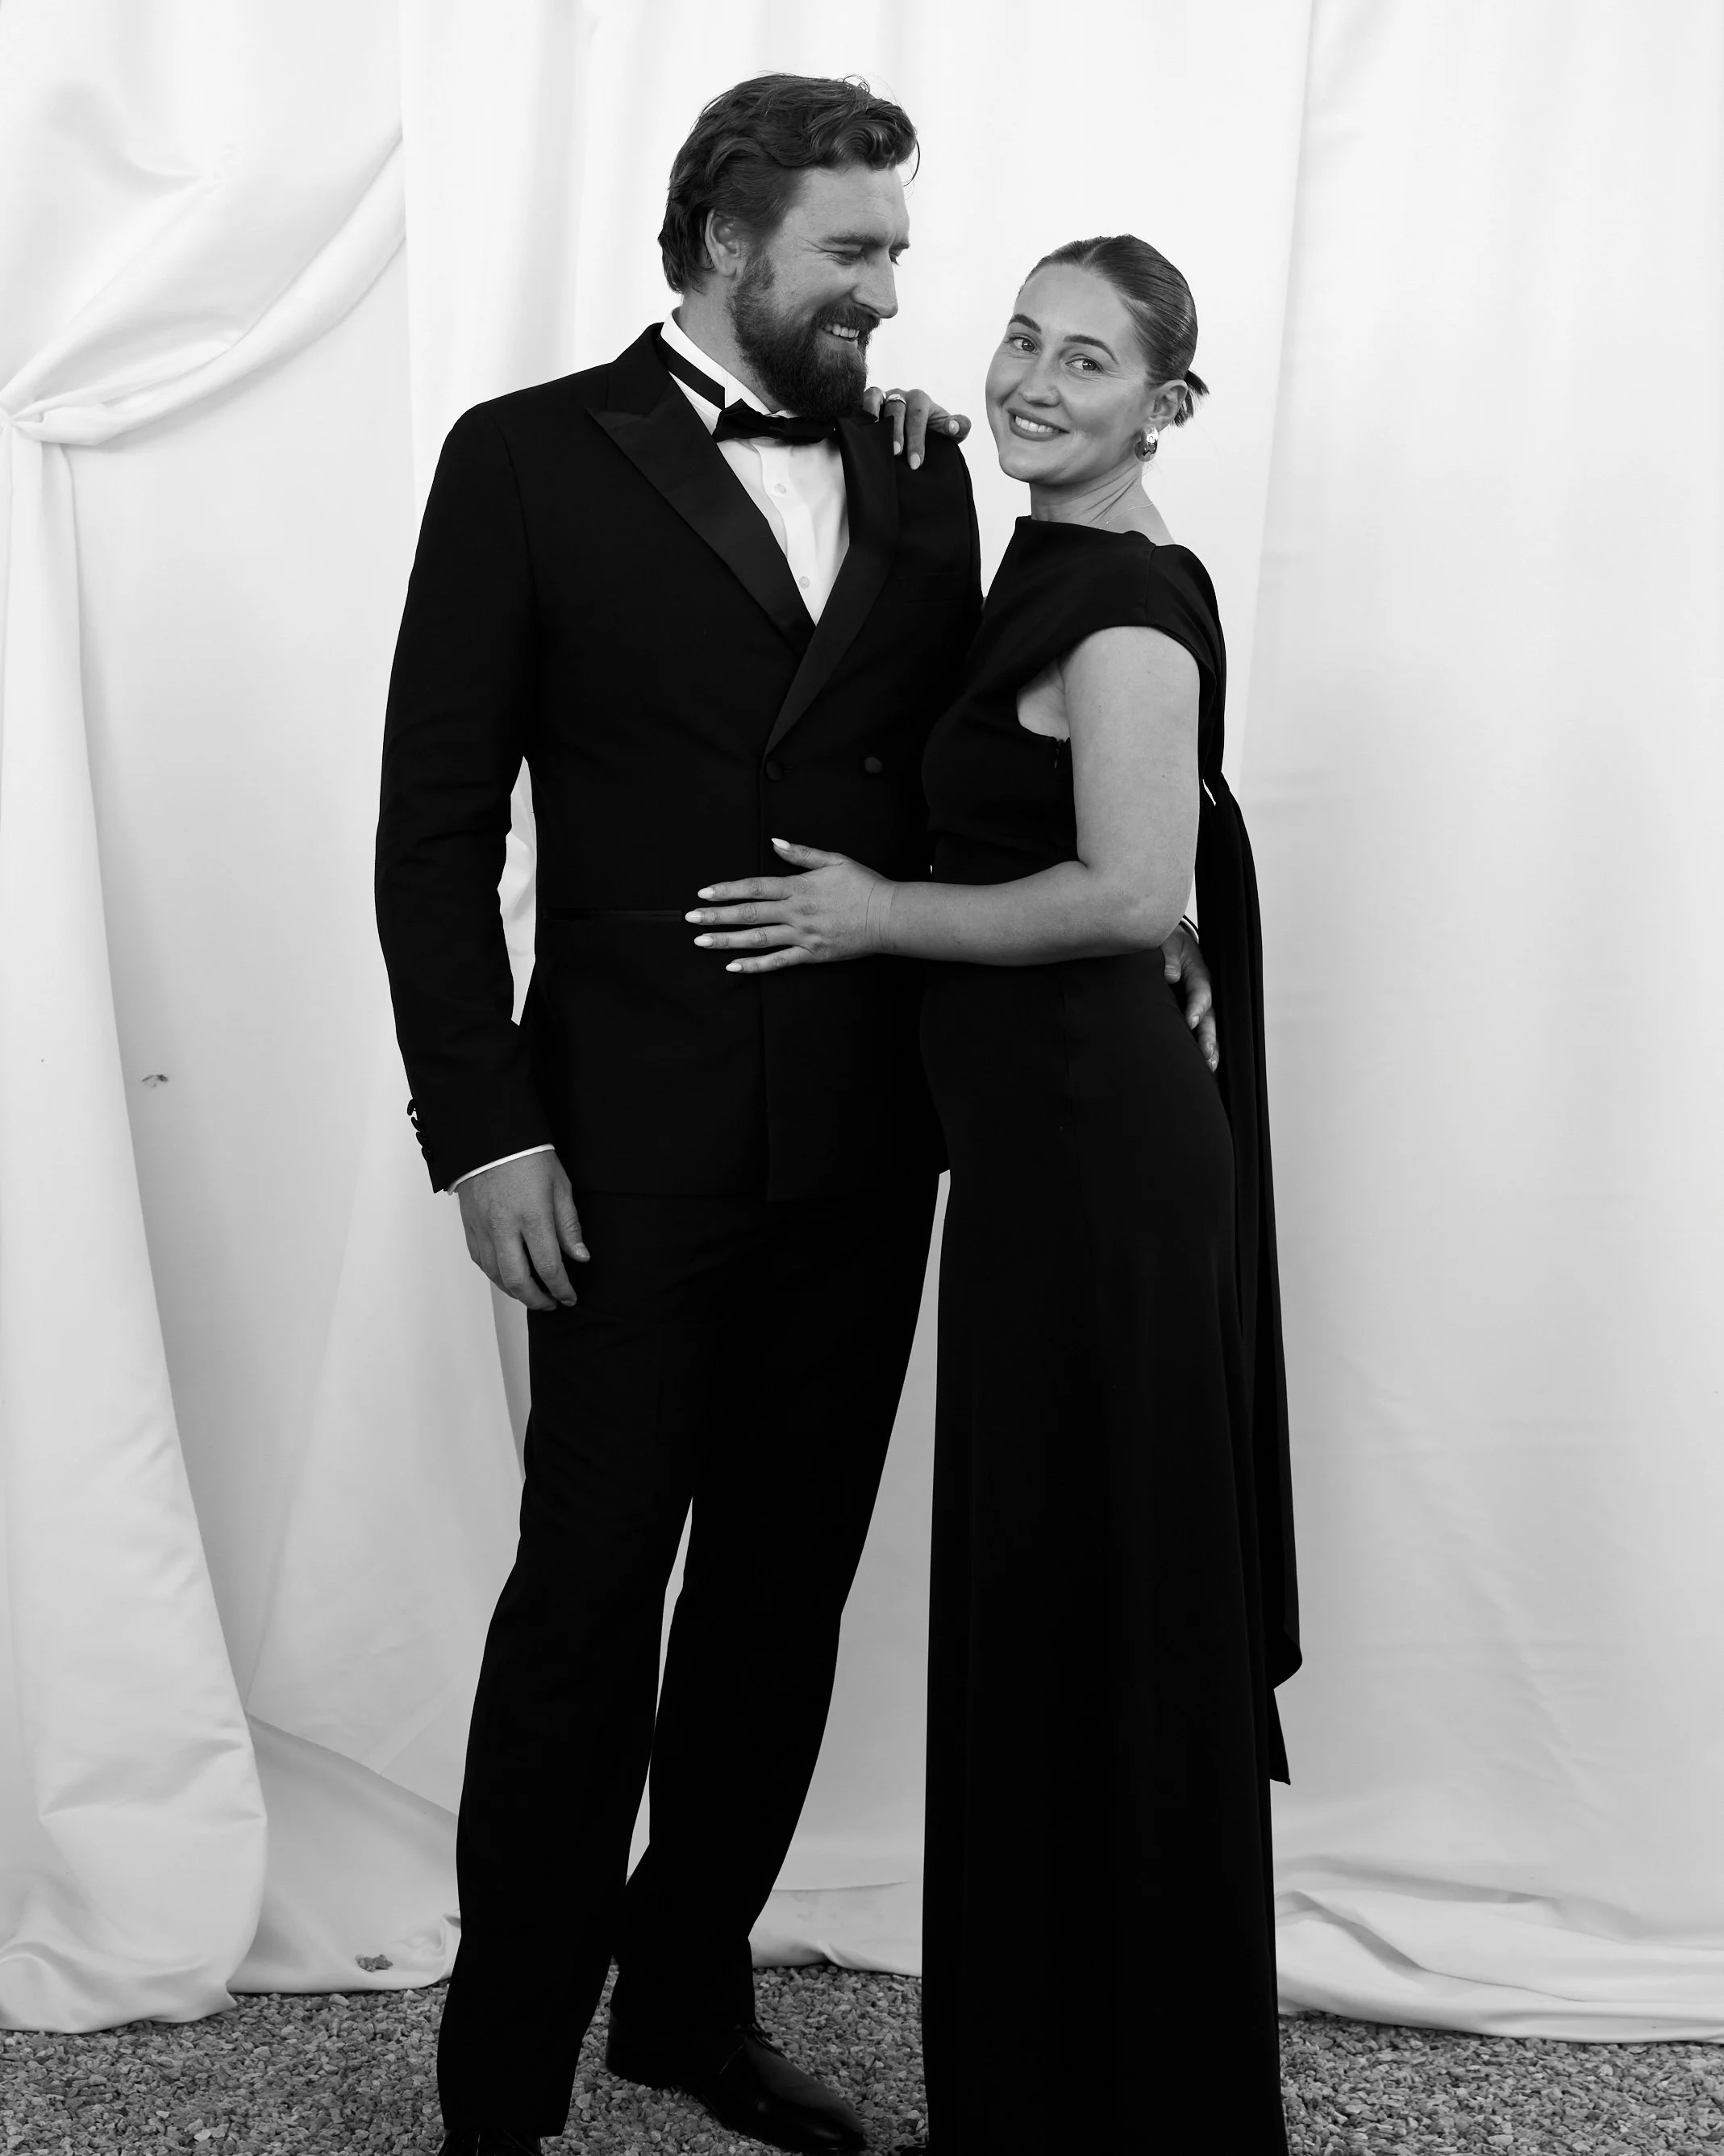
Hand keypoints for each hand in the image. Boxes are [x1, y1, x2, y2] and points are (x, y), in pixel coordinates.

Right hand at [457, 1150, 588, 1309]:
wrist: (490, 1137)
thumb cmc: (528, 1157)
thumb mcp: (560, 1186)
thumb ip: (569, 1225)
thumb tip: (580, 1257)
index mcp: (532, 1216)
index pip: (549, 1266)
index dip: (561, 1288)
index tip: (569, 1296)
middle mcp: (504, 1227)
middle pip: (518, 1280)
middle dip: (537, 1299)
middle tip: (550, 1303)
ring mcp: (483, 1228)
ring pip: (495, 1275)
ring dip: (515, 1291)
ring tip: (532, 1293)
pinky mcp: (469, 1226)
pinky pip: (480, 1261)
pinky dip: (495, 1275)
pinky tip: (507, 1277)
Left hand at [688, 839, 894, 971]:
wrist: (889, 916)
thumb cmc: (864, 885)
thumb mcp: (834, 860)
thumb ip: (801, 853)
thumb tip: (774, 842)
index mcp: (799, 887)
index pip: (755, 887)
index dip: (727, 890)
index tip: (704, 892)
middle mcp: (796, 912)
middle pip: (749, 913)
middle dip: (716, 915)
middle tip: (690, 918)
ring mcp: (803, 935)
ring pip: (758, 939)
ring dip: (727, 940)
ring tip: (701, 942)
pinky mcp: (812, 955)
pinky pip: (778, 962)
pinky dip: (755, 965)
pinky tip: (733, 967)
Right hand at [860, 384, 970, 468]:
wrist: (914, 438)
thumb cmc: (931, 435)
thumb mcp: (949, 433)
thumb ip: (959, 428)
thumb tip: (952, 427)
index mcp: (919, 400)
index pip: (918, 415)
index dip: (917, 439)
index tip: (916, 462)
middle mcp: (899, 395)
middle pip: (896, 408)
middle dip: (896, 432)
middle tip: (896, 454)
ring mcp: (880, 398)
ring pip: (874, 399)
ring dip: (873, 419)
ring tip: (874, 440)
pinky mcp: (863, 404)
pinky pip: (857, 404)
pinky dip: (857, 415)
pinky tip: (857, 433)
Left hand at [1163, 923, 1218, 1072]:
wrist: (1159, 945)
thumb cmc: (1163, 943)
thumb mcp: (1166, 941)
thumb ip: (1168, 955)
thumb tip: (1171, 975)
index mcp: (1197, 971)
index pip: (1201, 990)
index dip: (1197, 1006)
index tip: (1191, 1021)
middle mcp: (1200, 990)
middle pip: (1209, 1015)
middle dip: (1208, 1035)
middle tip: (1206, 1053)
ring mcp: (1195, 1004)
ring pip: (1206, 1027)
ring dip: (1209, 1046)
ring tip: (1209, 1066)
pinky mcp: (1185, 1013)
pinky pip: (1195, 1032)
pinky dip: (1198, 1048)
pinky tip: (1200, 1065)